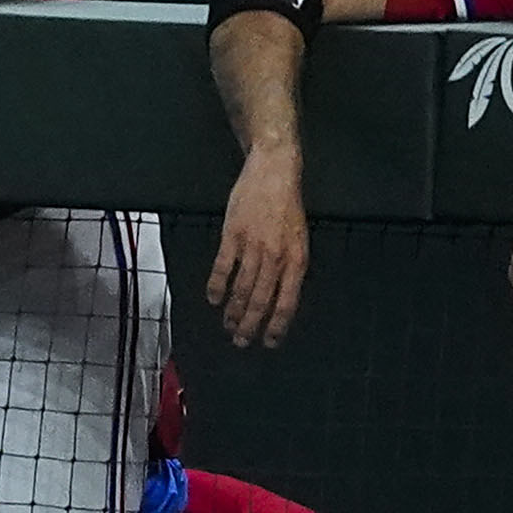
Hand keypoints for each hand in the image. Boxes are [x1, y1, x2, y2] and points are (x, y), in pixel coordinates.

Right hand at [207, 144, 307, 347]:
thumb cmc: (287, 205)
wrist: (274, 171)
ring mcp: (253, 246)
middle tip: (241, 341)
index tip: (269, 342)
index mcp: (297, 259)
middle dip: (250, 325)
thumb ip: (290, 268)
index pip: (287, 302)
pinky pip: (222, 268)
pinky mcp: (233, 235)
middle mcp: (276, 257)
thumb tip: (280, 297)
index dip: (277, 326)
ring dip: (233, 311)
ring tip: (227, 325)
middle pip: (261, 301)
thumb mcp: (299, 239)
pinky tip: (213, 299)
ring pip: (241, 289)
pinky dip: (216, 286)